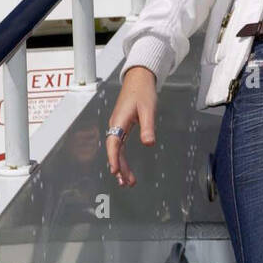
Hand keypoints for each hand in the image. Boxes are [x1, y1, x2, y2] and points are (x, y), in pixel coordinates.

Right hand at [106, 67, 156, 186]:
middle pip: (114, 150)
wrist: (139, 79)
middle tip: (127, 183)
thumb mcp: (148, 109)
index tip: (115, 171)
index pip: (114, 143)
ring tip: (128, 181)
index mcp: (119, 121)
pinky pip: (119, 146)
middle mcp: (115, 125)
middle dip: (119, 167)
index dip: (114, 158)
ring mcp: (118, 126)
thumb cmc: (142, 92)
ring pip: (117, 150)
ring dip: (121, 165)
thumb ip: (148, 127)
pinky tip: (126, 168)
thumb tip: (148, 144)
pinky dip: (122, 158)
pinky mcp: (122, 127)